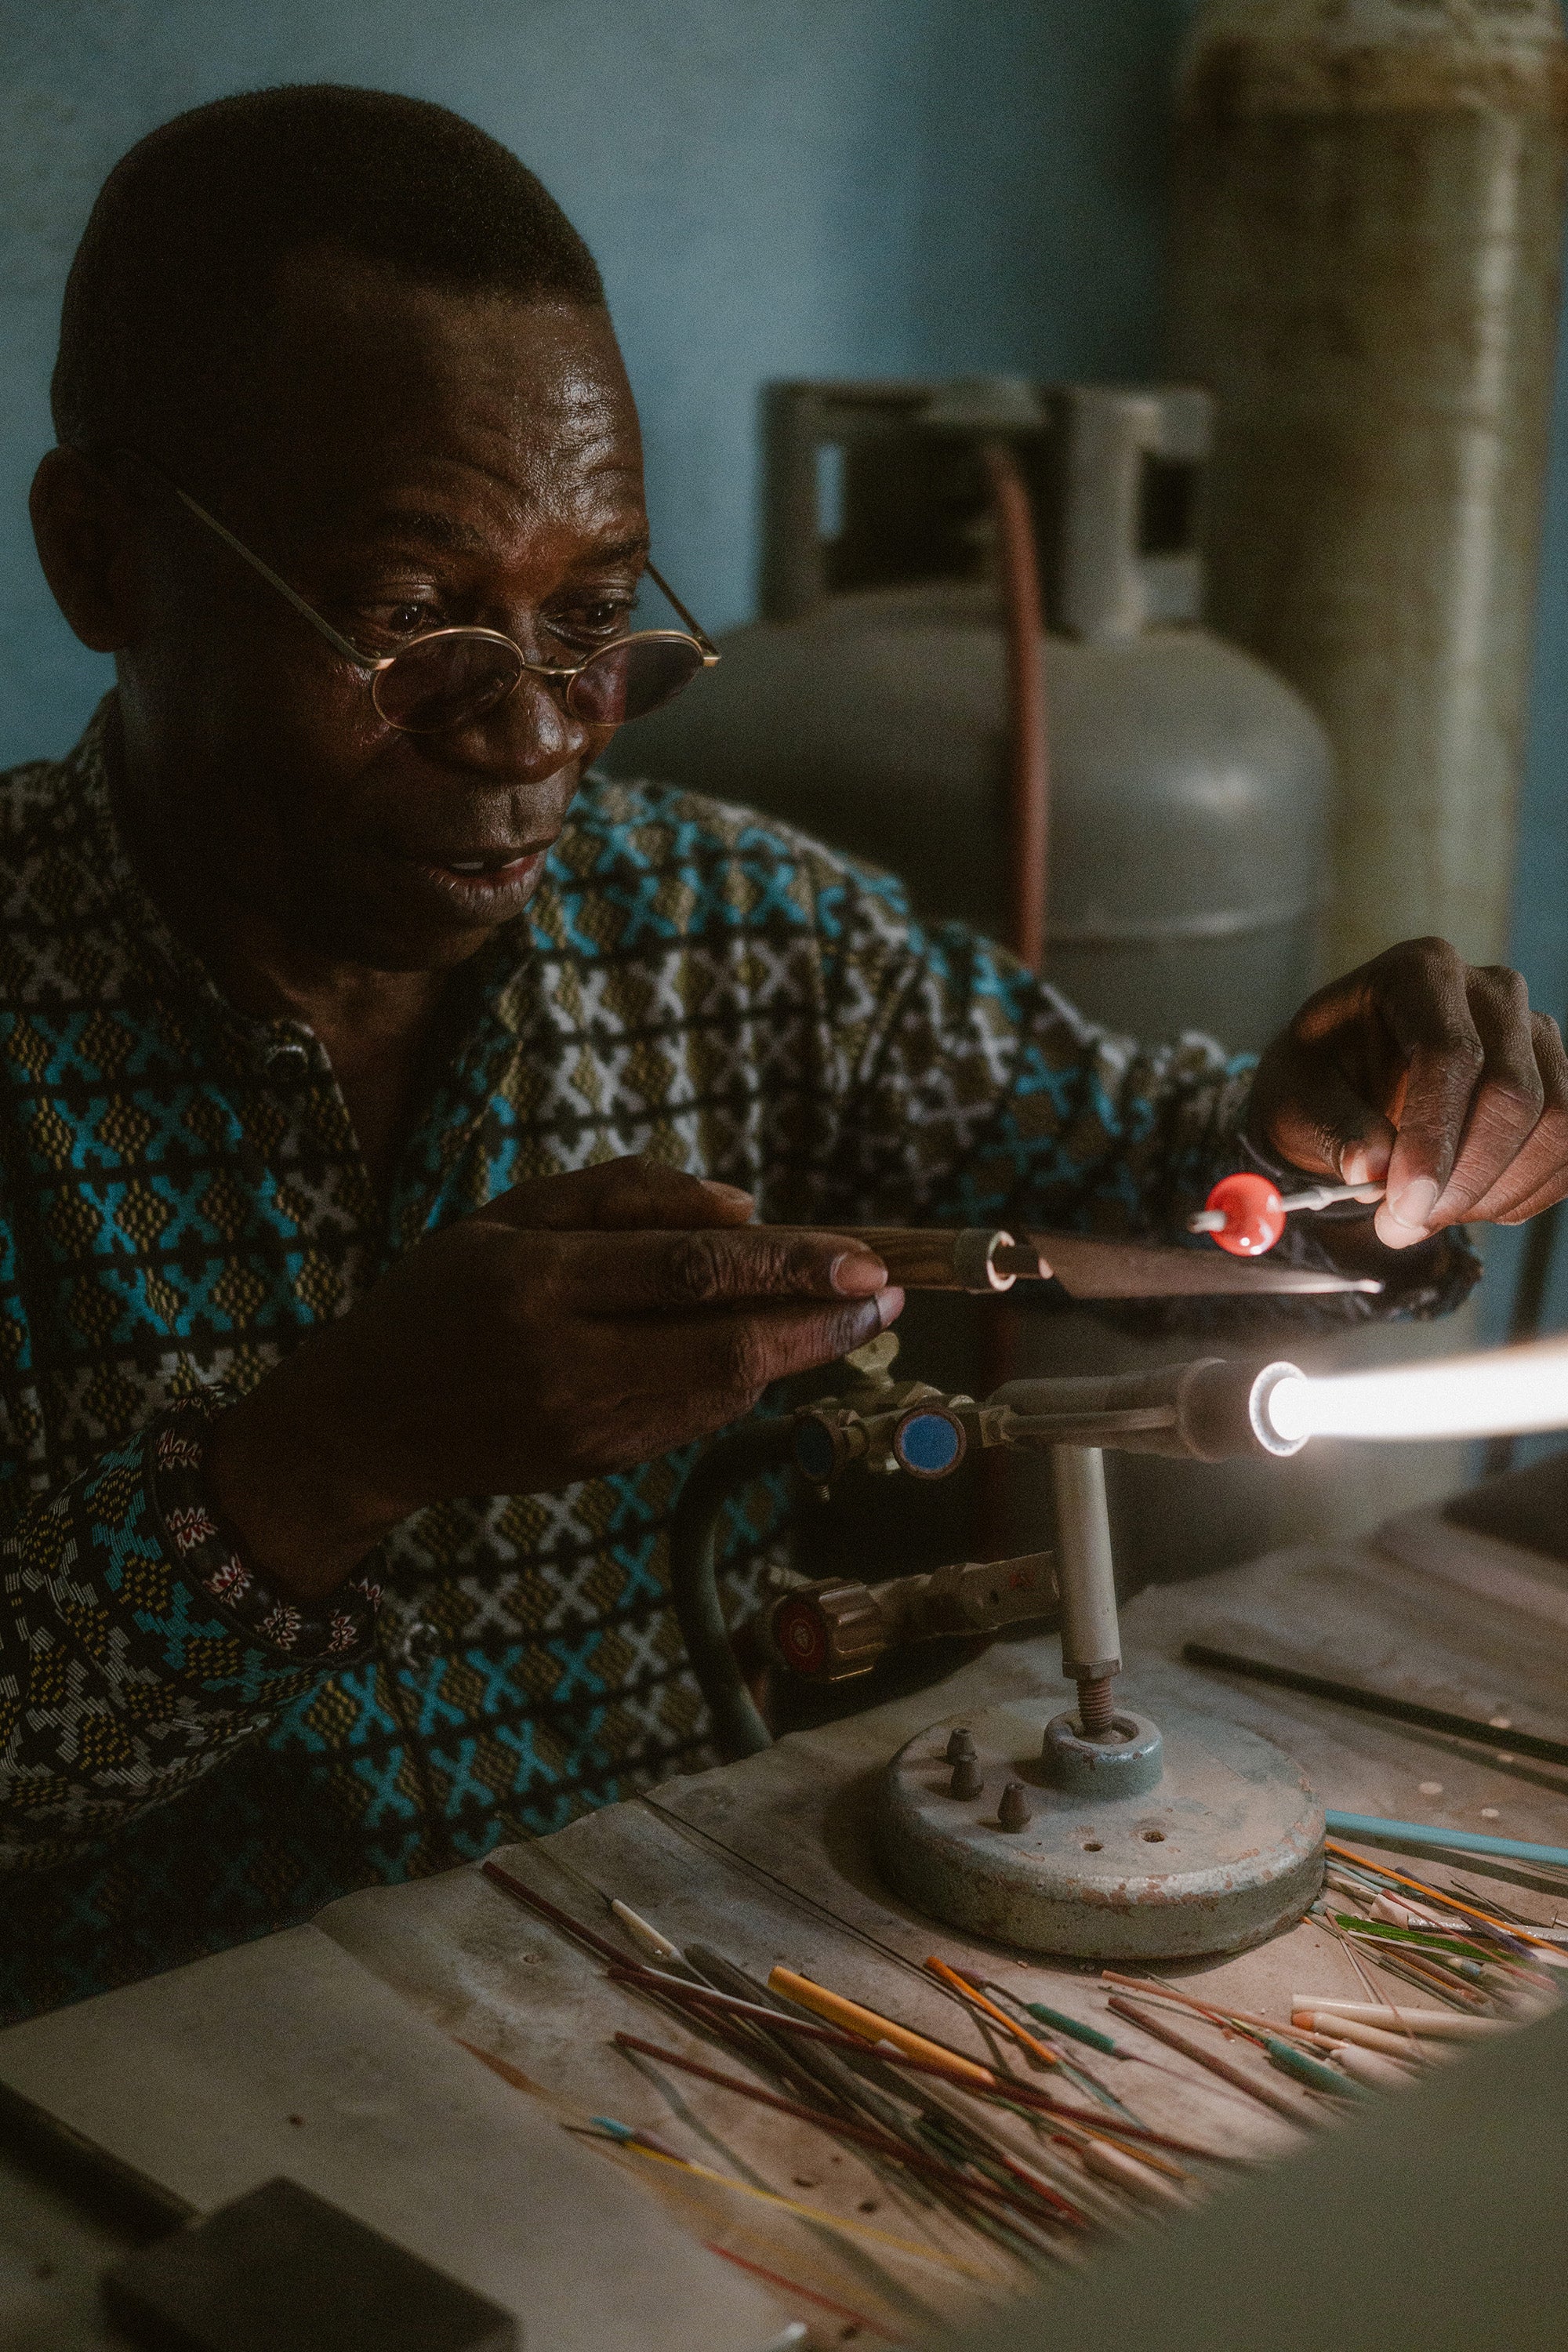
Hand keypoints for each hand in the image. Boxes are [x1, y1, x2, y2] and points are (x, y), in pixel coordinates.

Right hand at [207, 1157, 901, 1600]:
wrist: (366, 1423)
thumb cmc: (442, 1296)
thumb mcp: (513, 1214)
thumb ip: (627, 1194)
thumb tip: (747, 1208)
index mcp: (538, 1282)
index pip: (691, 1272)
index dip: (789, 1267)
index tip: (865, 1261)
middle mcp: (564, 1361)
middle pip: (728, 1347)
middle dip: (824, 1324)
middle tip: (888, 1297)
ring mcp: (584, 1426)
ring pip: (725, 1390)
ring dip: (798, 1354)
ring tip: (845, 1313)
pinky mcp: (597, 1465)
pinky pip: (696, 1418)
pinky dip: (745, 1380)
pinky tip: (767, 1348)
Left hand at [1250, 938, 1567, 1250]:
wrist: (1350, 1077)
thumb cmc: (1321, 1079)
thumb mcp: (1296, 1100)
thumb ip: (1333, 1130)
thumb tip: (1372, 1169)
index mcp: (1419, 974)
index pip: (1450, 1053)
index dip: (1433, 1138)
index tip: (1405, 1205)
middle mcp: (1491, 992)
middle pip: (1513, 1092)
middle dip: (1463, 1178)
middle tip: (1404, 1225)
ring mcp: (1535, 1033)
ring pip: (1555, 1122)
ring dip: (1495, 1192)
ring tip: (1428, 1216)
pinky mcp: (1558, 1077)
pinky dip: (1523, 1193)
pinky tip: (1468, 1206)